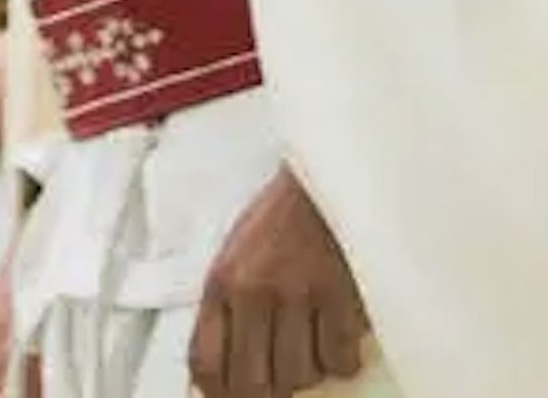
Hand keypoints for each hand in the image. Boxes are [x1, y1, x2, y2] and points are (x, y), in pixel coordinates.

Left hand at [190, 159, 371, 392]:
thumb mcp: (238, 253)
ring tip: (311, 340)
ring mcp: (298, 293)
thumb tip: (217, 374)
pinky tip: (338, 332)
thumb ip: (226, 309)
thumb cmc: (284, 216)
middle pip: (253, 384)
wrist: (328, 172)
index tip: (232, 397)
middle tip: (279, 379)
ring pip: (300, 377)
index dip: (220, 395)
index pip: (205, 363)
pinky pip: (339, 361)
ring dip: (309, 370)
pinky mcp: (340, 295)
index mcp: (223, 280)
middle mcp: (255, 290)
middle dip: (268, 391)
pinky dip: (342, 358)